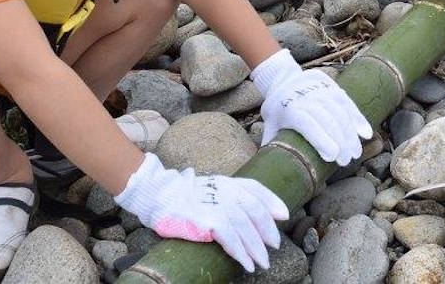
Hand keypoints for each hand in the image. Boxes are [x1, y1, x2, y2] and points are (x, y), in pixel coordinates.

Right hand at [115, 152, 286, 272]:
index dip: (273, 201)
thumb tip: (254, 208)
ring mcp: (217, 204)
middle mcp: (227, 190)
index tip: (284, 216)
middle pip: (255, 211)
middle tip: (274, 247)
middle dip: (267, 231)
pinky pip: (230, 238)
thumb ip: (233, 195)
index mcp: (228, 182)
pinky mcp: (207, 220)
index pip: (257, 189)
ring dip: (256, 248)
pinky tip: (246, 263)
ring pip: (246, 227)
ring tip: (262, 263)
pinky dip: (241, 252)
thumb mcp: (212, 189)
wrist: (160, 196)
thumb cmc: (186, 196)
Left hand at [251, 49, 372, 165]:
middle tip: (347, 161)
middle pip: (327, 118)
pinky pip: (347, 101)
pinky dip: (358, 117)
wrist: (282, 79)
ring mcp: (320, 89)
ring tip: (355, 153)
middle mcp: (305, 96)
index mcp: (288, 108)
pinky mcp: (332, 86)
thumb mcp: (269, 127)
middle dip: (339, 140)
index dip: (320, 139)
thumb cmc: (277, 113)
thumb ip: (272, 148)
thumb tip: (270, 177)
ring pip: (339, 110)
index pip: (307, 123)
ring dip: (350, 132)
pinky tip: (365, 133)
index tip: (332, 157)